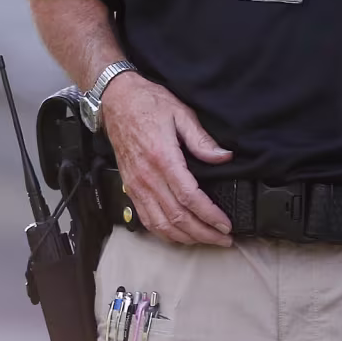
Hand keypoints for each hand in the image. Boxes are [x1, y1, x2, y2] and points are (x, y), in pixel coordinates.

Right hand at [99, 74, 234, 245]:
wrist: (116, 100)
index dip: (210, 215)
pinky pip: (146, 219)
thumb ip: (202, 139)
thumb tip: (223, 157)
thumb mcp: (180, 113)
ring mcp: (136, 185)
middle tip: (223, 239)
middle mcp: (147, 177)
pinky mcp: (130, 188)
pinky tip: (178, 235)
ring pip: (160, 224)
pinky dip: (163, 233)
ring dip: (185, 237)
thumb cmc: (147, 103)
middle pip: (177, 217)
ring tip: (205, 240)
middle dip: (203, 233)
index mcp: (163, 158)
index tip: (225, 225)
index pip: (189, 197)